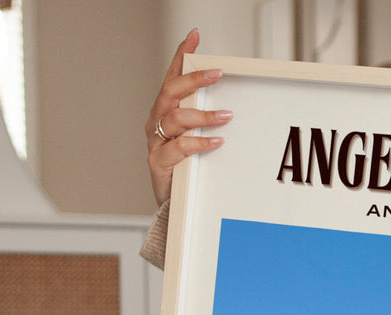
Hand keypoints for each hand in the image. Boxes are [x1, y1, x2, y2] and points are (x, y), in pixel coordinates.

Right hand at [145, 28, 232, 205]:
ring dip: (202, 115)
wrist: (173, 202)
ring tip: (226, 116)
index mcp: (165, 110)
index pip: (172, 76)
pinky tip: (217, 142)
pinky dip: (199, 143)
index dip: (181, 56)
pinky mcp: (159, 162)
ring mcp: (156, 141)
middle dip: (193, 80)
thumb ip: (206, 119)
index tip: (195, 36)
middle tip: (217, 73)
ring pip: (175, 119)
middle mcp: (157, 121)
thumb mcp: (196, 137)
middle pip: (171, 92)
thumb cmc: (186, 165)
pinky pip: (179, 148)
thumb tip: (233, 104)